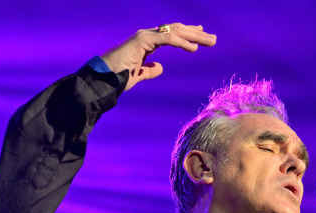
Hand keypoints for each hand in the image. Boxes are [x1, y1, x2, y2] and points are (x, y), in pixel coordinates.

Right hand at [101, 23, 216, 90]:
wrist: (102, 80)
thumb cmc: (117, 79)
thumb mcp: (138, 75)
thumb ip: (149, 70)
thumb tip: (160, 68)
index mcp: (146, 42)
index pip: (170, 34)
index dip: (186, 34)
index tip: (201, 36)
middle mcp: (146, 36)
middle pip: (175, 30)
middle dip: (195, 34)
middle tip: (213, 39)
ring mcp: (144, 36)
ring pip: (173, 32)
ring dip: (193, 36)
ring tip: (210, 41)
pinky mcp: (142, 40)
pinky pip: (166, 38)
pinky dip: (181, 41)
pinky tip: (193, 47)